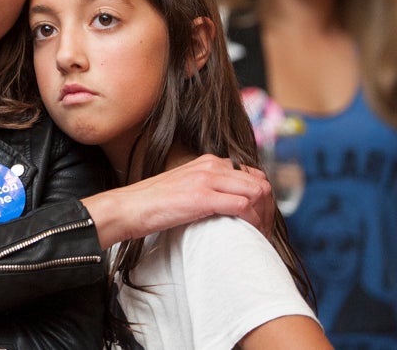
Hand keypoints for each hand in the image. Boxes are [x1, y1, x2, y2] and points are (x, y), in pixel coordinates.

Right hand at [81, 154, 271, 247]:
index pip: (253, 173)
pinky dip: (251, 222)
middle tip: (264, 230)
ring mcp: (206, 179)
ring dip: (263, 217)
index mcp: (208, 161)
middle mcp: (210, 165)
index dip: (262, 197)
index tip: (260, 218)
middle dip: (268, 208)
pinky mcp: (201, 197)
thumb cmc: (153, 204)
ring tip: (258, 235)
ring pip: (256, 193)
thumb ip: (210, 187)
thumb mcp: (186, 186)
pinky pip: (243, 206)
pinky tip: (248, 233)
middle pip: (260, 182)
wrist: (128, 208)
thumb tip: (233, 202)